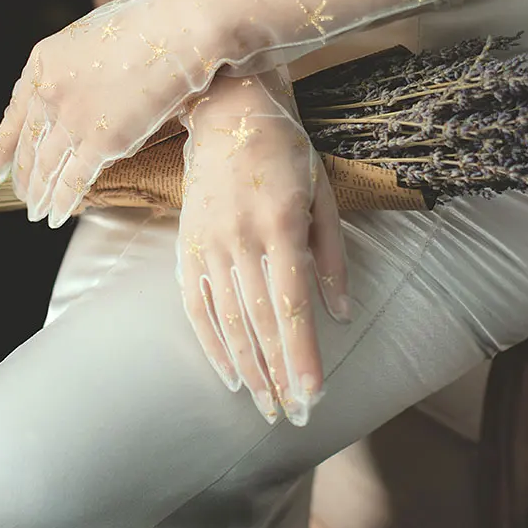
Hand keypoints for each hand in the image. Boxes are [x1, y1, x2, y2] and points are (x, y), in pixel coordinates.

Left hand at [0, 0, 226, 227]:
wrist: (175, 30)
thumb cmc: (146, 25)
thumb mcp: (89, 35)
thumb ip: (72, 68)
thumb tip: (75, 89)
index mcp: (41, 64)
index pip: (13, 114)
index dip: (1, 147)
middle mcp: (48, 93)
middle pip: (27, 145)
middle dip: (21, 177)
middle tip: (19, 196)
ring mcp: (71, 118)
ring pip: (45, 167)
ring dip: (38, 195)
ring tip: (34, 213)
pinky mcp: (100, 141)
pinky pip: (74, 180)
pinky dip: (62, 202)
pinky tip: (55, 216)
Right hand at [175, 69, 349, 425]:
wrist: (230, 112)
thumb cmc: (286, 151)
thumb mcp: (322, 194)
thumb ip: (332, 255)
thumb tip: (341, 312)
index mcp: (280, 224)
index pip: (292, 304)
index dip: (303, 354)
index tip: (313, 395)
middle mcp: (240, 238)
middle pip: (259, 321)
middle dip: (279, 372)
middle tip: (293, 415)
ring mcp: (208, 242)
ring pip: (227, 319)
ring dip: (248, 366)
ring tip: (265, 404)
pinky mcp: (187, 244)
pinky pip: (194, 303)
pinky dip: (210, 342)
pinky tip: (227, 372)